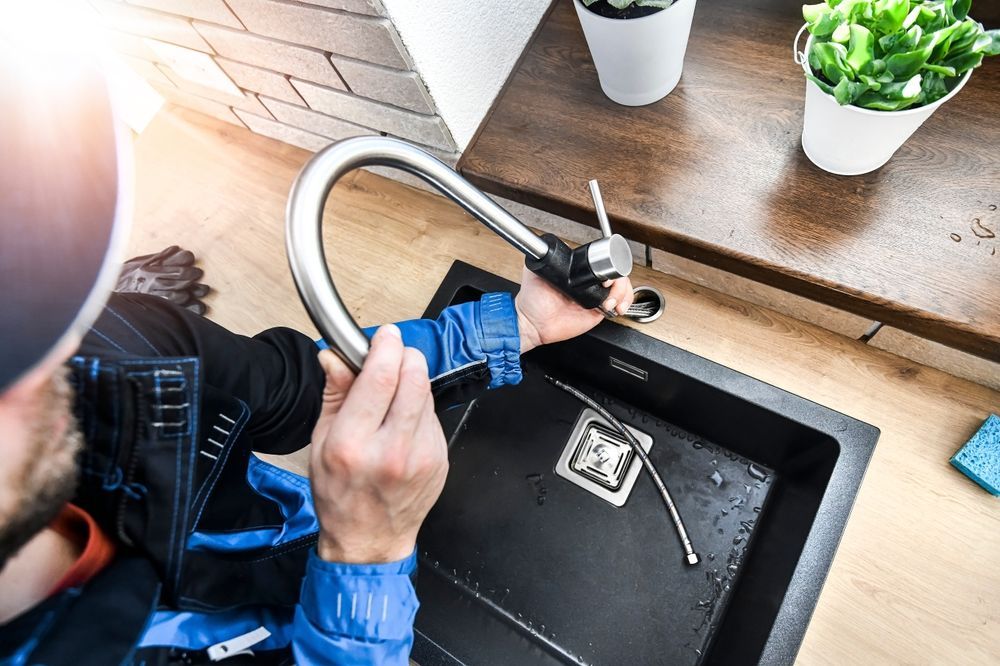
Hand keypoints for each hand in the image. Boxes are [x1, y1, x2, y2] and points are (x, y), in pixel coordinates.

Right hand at [309, 325, 447, 563]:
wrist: (370, 541)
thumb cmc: (340, 495)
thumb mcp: (321, 443)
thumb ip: (333, 394)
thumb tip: (335, 355)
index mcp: (353, 444)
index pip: (380, 377)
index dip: (385, 346)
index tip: (384, 336)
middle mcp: (391, 450)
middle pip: (413, 377)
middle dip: (404, 356)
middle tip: (393, 356)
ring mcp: (421, 456)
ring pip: (426, 392)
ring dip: (412, 381)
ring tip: (392, 397)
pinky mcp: (439, 459)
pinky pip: (433, 416)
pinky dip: (419, 408)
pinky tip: (402, 424)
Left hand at [515, 266, 633, 353]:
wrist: (533, 323)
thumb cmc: (533, 299)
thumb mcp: (536, 271)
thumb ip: (543, 257)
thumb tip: (548, 244)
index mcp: (578, 272)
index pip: (601, 262)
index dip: (608, 265)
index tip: (603, 274)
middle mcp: (589, 283)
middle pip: (616, 273)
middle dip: (619, 279)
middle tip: (607, 286)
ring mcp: (595, 296)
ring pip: (622, 287)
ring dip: (622, 292)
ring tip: (610, 301)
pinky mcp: (598, 312)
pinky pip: (619, 304)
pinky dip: (624, 302)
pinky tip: (616, 306)